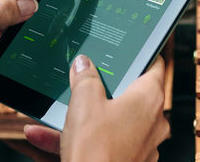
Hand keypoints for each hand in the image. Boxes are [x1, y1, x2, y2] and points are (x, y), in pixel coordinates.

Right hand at [24, 54, 168, 161]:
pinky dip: (79, 139)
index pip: (155, 66)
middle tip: (84, 79)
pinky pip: (102, 143)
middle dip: (102, 89)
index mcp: (149, 99)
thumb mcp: (84, 102)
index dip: (142, 55)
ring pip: (110, 121)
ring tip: (55, 112)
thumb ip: (85, 78)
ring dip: (82, 117)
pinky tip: (43, 136)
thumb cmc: (96, 149)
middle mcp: (152, 121)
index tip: (131, 49)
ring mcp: (142, 144)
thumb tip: (84, 64)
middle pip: (129, 94)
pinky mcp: (128, 161)